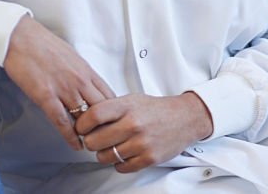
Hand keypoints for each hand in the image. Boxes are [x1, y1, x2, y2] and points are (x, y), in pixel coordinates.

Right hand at [3, 15, 115, 149]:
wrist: (21, 38)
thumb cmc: (43, 45)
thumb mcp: (71, 57)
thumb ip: (81, 73)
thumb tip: (87, 85)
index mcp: (86, 71)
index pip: (109, 95)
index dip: (114, 111)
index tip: (115, 122)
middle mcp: (80, 81)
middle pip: (102, 108)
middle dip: (107, 125)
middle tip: (108, 138)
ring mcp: (64, 89)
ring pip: (85, 117)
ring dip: (90, 133)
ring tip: (95, 145)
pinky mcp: (46, 96)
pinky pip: (62, 121)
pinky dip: (71, 136)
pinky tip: (76, 144)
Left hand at [74, 92, 212, 172]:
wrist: (186, 118)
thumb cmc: (157, 109)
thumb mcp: (133, 100)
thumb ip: (111, 109)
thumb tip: (85, 121)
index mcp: (127, 106)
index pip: (93, 116)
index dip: (81, 124)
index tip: (82, 128)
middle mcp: (133, 124)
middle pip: (93, 141)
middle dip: (92, 142)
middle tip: (97, 139)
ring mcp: (141, 143)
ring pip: (104, 157)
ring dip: (105, 154)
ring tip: (115, 145)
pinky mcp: (148, 158)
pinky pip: (120, 167)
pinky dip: (120, 163)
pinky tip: (126, 152)